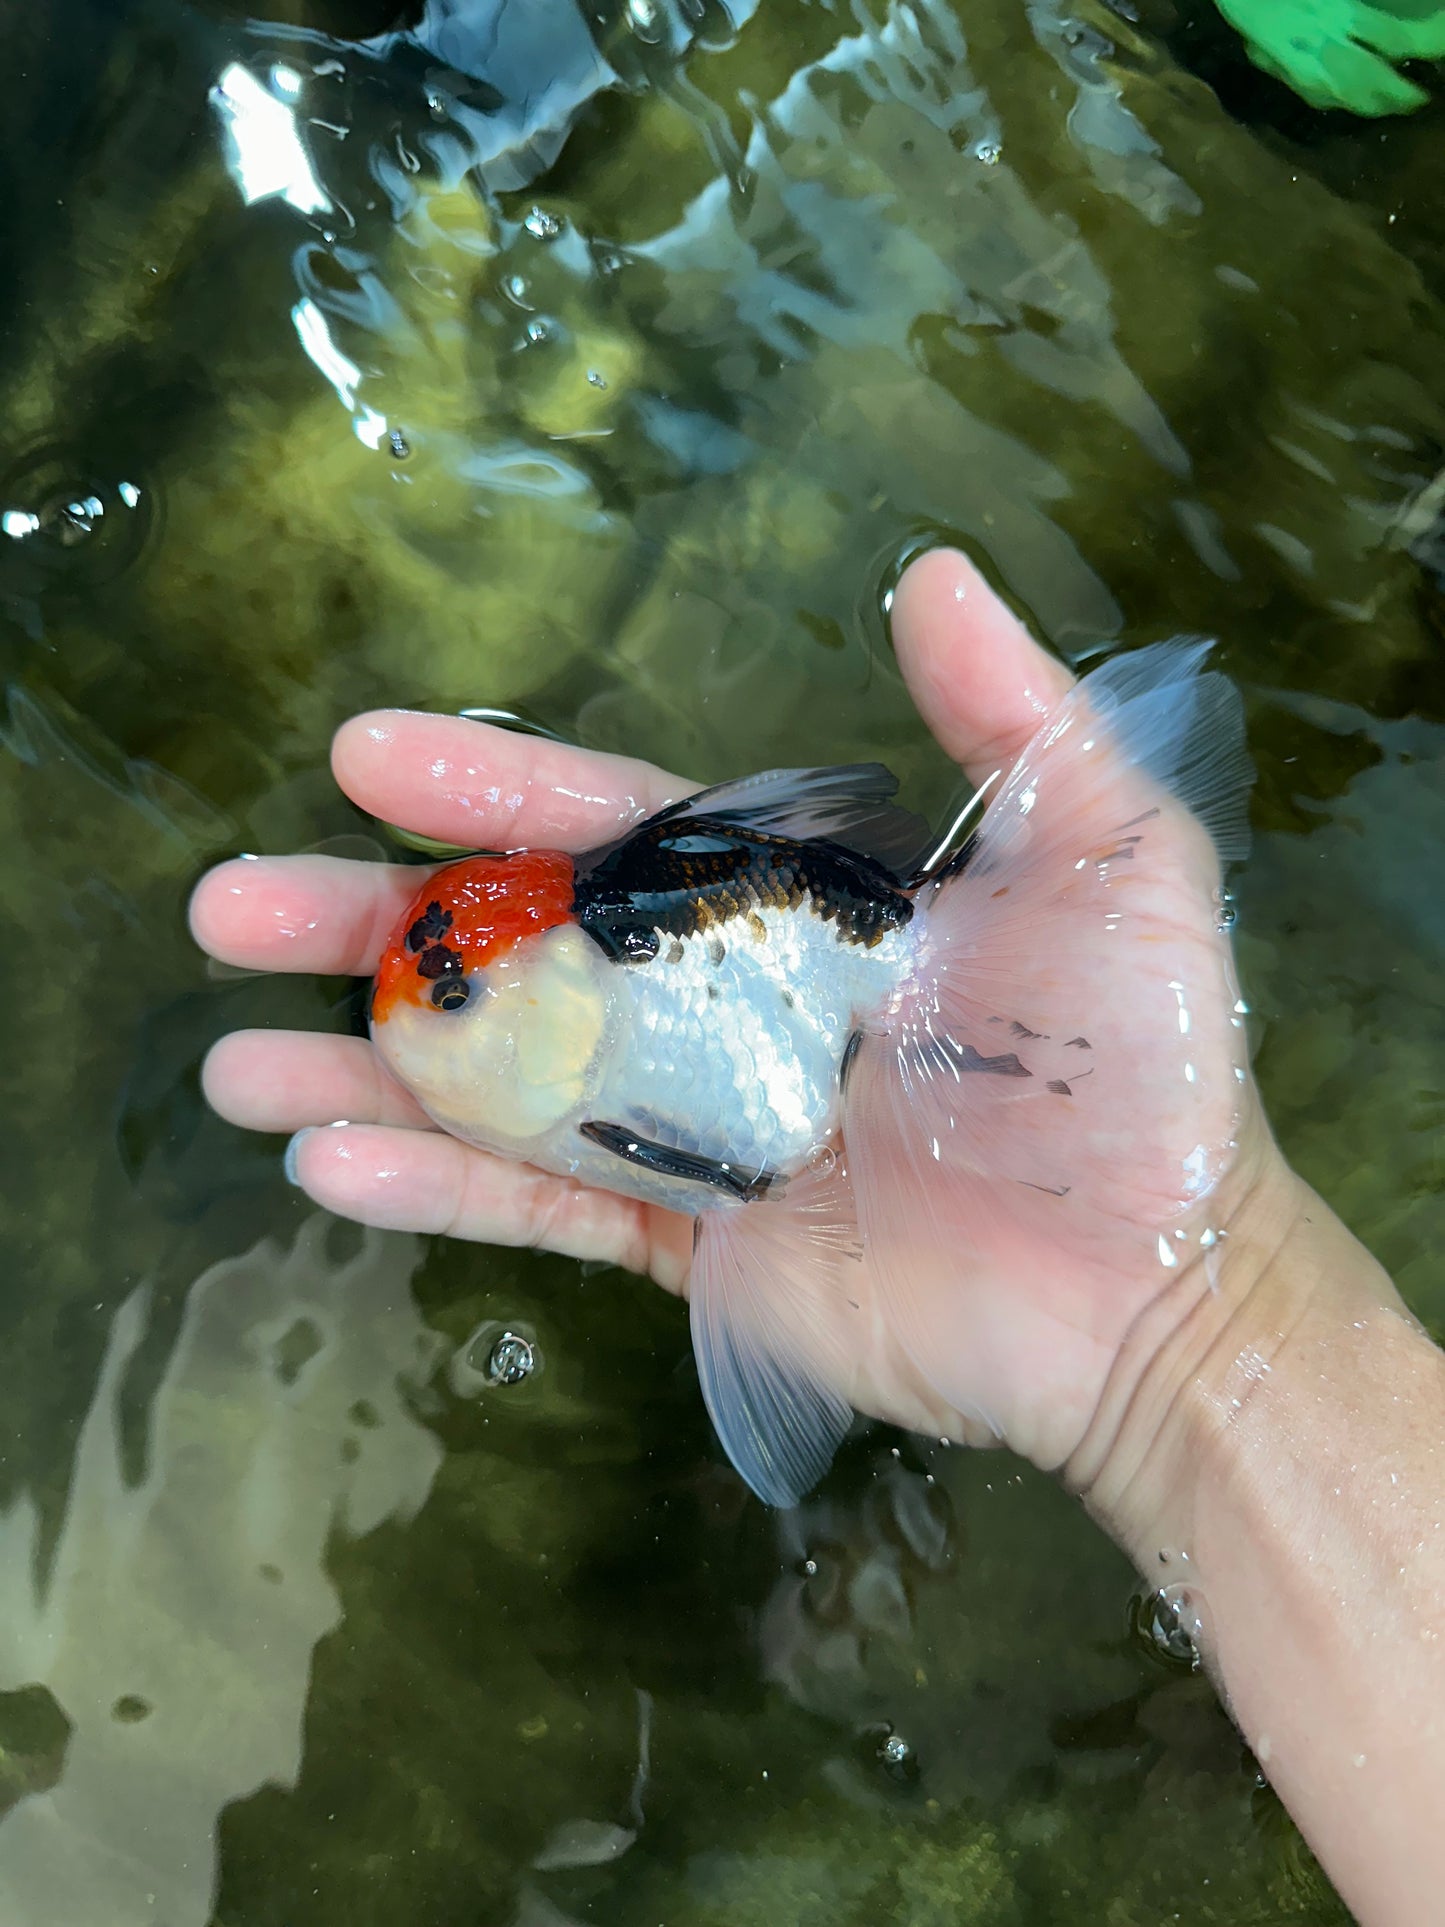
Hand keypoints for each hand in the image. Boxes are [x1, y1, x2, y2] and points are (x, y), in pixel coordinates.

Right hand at [191, 549, 1291, 1482]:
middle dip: (377, 924)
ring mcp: (700, 1132)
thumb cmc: (1139, 1066)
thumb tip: (929, 569)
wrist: (1160, 1287)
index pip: (616, 833)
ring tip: (233, 1057)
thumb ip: (1013, 718)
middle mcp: (725, 1007)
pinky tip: (332, 1164)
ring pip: (507, 1087)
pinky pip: (550, 1210)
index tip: (362, 756)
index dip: (493, 794)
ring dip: (368, 1068)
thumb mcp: (1106, 857)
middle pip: (523, 951)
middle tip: (232, 907)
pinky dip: (443, 1189)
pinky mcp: (698, 1243)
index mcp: (794, 909)